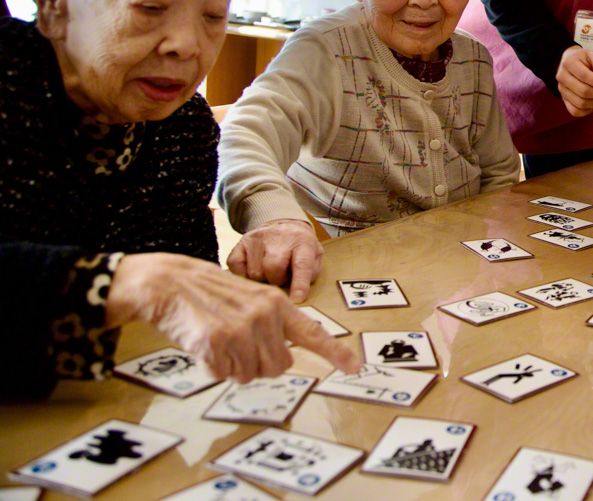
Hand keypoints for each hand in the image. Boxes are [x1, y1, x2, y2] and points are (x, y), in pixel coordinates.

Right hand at [105, 252, 360, 382]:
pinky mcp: (217, 342)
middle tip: (239, 347)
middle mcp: (264, 315)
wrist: (171, 283)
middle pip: (278, 367)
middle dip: (260, 366)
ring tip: (220, 342)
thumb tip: (284, 360)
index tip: (355, 368)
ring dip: (235, 368)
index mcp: (276, 303)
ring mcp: (241, 329)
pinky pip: (224, 375)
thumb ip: (272, 325)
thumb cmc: (212, 296)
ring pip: (251, 375)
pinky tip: (205, 345)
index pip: (313, 332)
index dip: (335, 353)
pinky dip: (214, 367)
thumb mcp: (251, 300)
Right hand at [227, 219, 322, 301]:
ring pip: (255, 272)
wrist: (284, 226)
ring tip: (268, 270)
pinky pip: (236, 268)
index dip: (300, 284)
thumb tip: (298, 293)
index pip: (302, 264)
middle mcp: (279, 237)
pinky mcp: (241, 243)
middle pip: (273, 268)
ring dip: (262, 278)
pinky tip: (253, 268)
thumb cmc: (299, 248)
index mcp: (302, 242)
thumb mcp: (314, 257)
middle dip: (277, 280)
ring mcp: (257, 238)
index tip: (297, 300)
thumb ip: (310, 273)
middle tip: (280, 276)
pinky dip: (243, 274)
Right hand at [557, 46, 592, 116]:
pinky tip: (592, 102)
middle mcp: (562, 77)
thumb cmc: (584, 60)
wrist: (569, 62)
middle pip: (583, 91)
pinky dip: (587, 110)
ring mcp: (561, 90)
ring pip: (580, 103)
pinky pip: (575, 111)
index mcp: (569, 63)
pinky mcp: (563, 99)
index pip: (584, 76)